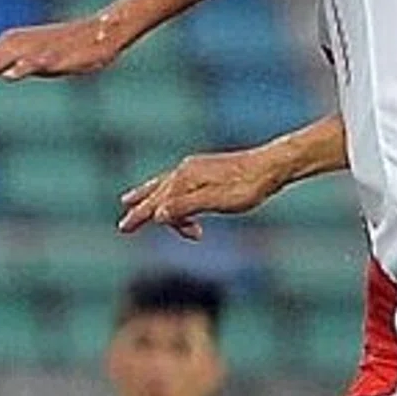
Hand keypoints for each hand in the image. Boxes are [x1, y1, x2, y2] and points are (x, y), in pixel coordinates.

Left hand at [0, 13, 120, 86]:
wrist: (101, 31)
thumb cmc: (67, 48)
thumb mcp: (33, 60)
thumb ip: (14, 65)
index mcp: (5, 49)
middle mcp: (12, 47)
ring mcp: (31, 51)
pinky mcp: (53, 56)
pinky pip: (35, 64)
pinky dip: (22, 69)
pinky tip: (11, 76)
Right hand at [118, 146, 280, 238]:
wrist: (272, 166)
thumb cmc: (247, 186)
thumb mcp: (217, 201)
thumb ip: (187, 207)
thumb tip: (158, 214)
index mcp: (186, 178)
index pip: (157, 203)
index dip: (141, 217)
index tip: (124, 229)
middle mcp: (185, 170)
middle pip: (158, 193)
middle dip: (141, 210)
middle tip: (124, 226)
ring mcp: (195, 168)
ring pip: (164, 184)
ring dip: (148, 196)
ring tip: (129, 200)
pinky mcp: (206, 169)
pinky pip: (177, 181)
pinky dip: (165, 190)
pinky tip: (166, 192)